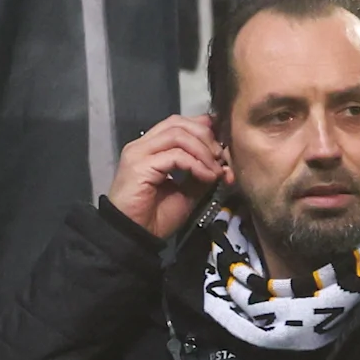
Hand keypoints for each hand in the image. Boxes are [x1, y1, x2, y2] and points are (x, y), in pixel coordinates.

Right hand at [109, 112, 225, 238]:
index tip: (223, 145)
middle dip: (206, 137)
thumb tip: (223, 163)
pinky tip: (207, 177)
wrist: (135, 235)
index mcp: (152, 148)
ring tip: (215, 170)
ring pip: (178, 135)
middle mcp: (142, 145)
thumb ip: (201, 173)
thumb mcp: (188, 191)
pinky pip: (175, 155)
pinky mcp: (139, 165)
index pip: (178, 123)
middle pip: (178, 123)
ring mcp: (138, 153)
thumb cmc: (157, 216)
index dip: (204, 128)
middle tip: (221, 158)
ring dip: (203, 151)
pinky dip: (196, 164)